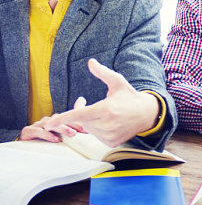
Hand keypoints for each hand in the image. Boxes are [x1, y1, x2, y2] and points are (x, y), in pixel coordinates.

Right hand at [19, 97, 87, 141]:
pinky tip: (55, 139)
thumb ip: (73, 131)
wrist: (24, 147)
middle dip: (73, 124)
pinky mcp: (28, 131)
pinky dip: (47, 135)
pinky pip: (39, 131)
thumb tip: (89, 129)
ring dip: (63, 129)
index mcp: (56, 121)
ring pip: (52, 124)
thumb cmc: (44, 141)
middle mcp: (48, 121)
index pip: (68, 119)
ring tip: (72, 134)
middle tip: (83, 130)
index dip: (79, 123)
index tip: (89, 129)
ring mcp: (38, 125)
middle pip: (61, 120)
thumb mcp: (60, 137)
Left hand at [42, 59, 159, 146]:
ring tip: (101, 113)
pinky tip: (108, 122)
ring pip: (88, 129)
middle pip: (82, 121)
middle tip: (84, 101)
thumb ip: (102, 73)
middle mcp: (107, 124)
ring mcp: (110, 135)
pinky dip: (97, 129)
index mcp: (106, 109)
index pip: (79, 115)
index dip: (63, 118)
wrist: (148, 113)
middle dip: (80, 112)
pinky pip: (96, 136)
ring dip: (89, 121)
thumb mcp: (117, 82)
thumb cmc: (130, 96)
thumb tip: (91, 62)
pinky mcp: (112, 142)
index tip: (49, 123)